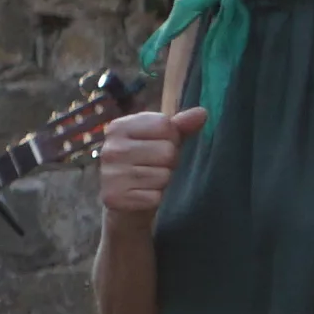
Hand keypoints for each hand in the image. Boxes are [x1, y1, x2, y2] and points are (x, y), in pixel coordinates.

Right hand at [93, 103, 203, 221]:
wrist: (125, 200)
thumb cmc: (146, 162)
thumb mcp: (162, 139)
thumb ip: (181, 125)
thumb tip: (202, 113)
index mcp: (119, 127)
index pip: (165, 125)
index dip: (172, 137)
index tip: (158, 145)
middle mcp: (111, 149)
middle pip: (167, 151)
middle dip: (169, 161)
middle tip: (154, 167)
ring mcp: (111, 174)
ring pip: (163, 176)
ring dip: (163, 181)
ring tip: (148, 181)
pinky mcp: (115, 198)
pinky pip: (155, 197)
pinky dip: (155, 198)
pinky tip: (143, 195)